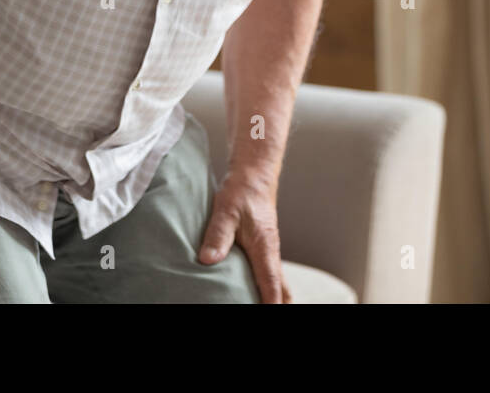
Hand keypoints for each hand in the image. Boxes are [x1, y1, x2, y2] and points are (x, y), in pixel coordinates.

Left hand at [198, 173, 291, 303]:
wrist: (253, 176)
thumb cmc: (241, 191)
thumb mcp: (226, 211)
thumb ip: (217, 235)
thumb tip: (207, 260)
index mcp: (264, 247)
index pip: (272, 284)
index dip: (271, 304)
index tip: (269, 314)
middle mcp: (270, 251)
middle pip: (282, 288)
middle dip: (278, 304)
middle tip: (267, 312)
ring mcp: (268, 250)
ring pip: (276, 281)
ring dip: (271, 297)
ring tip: (257, 305)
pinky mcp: (261, 247)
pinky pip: (268, 273)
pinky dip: (265, 286)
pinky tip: (251, 292)